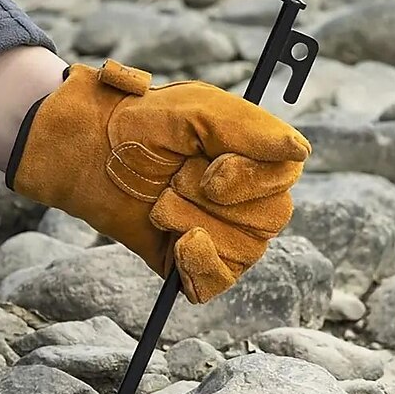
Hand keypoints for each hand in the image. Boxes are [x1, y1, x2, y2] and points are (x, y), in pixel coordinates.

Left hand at [7, 60, 310, 303]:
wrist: (94, 155)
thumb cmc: (147, 126)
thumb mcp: (199, 112)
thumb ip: (251, 129)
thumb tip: (300, 151)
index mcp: (255, 159)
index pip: (287, 176)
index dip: (250, 180)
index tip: (211, 172)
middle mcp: (248, 199)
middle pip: (270, 218)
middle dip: (212, 201)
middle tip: (173, 180)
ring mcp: (226, 234)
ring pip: (245, 250)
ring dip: (193, 222)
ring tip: (161, 204)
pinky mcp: (197, 264)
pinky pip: (220, 281)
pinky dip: (199, 265)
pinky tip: (177, 245)